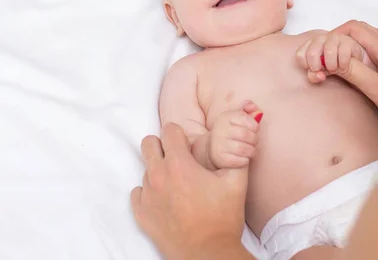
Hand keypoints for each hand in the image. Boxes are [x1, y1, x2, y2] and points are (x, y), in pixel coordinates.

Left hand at [131, 123, 249, 259]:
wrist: (208, 253)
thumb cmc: (223, 217)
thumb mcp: (237, 181)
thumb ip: (236, 154)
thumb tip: (236, 140)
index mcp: (179, 163)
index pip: (169, 130)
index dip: (180, 133)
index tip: (189, 144)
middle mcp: (158, 176)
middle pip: (148, 144)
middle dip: (163, 145)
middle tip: (179, 157)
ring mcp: (147, 196)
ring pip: (146, 169)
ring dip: (159, 170)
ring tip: (179, 184)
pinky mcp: (141, 214)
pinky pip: (138, 193)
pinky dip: (150, 192)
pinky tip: (167, 199)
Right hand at [202, 101, 261, 169]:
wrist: (212, 148)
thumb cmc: (231, 131)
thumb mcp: (236, 116)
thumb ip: (247, 108)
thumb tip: (255, 109)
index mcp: (225, 117)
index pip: (244, 118)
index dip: (254, 125)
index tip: (254, 129)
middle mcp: (219, 130)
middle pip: (245, 134)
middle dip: (254, 139)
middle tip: (254, 141)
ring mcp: (218, 145)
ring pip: (244, 149)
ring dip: (252, 151)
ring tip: (251, 150)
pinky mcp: (220, 159)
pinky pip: (240, 161)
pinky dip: (246, 160)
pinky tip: (244, 157)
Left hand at [296, 32, 374, 83]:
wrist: (353, 60)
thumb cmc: (333, 64)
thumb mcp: (321, 72)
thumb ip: (314, 75)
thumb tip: (319, 75)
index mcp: (310, 44)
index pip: (300, 54)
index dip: (306, 66)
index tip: (315, 70)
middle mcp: (321, 38)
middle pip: (312, 53)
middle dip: (318, 67)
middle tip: (324, 71)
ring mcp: (335, 38)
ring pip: (329, 52)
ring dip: (332, 66)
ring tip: (335, 69)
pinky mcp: (348, 41)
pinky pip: (343, 54)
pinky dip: (342, 64)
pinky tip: (343, 66)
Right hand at [323, 20, 377, 132]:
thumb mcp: (376, 90)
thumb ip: (353, 71)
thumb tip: (330, 58)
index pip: (355, 28)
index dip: (335, 35)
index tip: (323, 51)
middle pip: (363, 30)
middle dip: (343, 38)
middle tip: (329, 56)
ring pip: (374, 38)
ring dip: (356, 43)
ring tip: (344, 60)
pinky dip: (368, 51)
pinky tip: (365, 68)